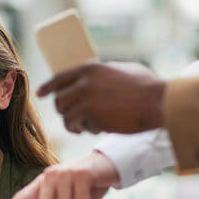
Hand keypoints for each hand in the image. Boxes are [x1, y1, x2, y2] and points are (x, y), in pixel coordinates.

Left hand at [37, 61, 165, 134]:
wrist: (158, 101)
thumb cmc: (147, 87)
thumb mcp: (123, 70)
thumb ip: (105, 73)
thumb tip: (95, 78)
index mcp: (90, 68)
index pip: (60, 77)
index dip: (48, 87)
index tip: (40, 94)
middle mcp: (85, 82)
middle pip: (59, 100)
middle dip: (64, 111)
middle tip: (75, 119)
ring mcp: (87, 98)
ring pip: (65, 115)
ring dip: (73, 124)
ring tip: (85, 127)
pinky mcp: (92, 115)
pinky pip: (77, 126)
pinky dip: (84, 130)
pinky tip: (95, 130)